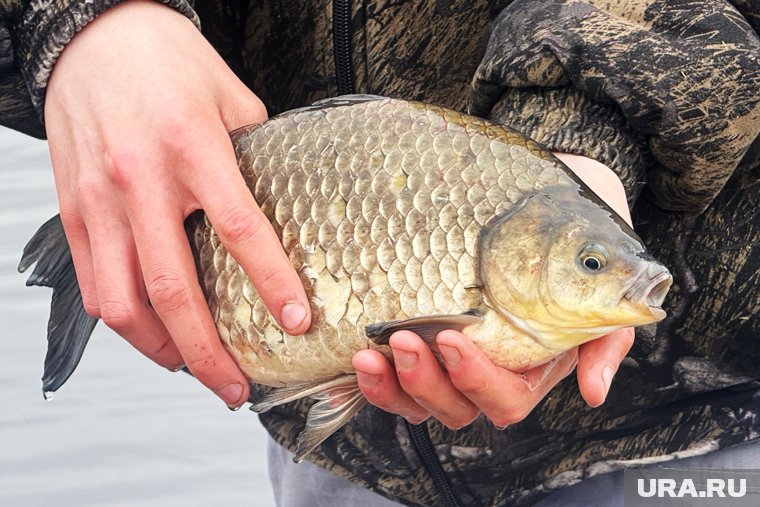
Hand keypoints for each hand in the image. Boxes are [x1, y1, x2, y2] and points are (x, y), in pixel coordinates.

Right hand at [44, 0, 310, 407]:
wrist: (92, 36)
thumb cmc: (165, 60)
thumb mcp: (229, 94)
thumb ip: (258, 152)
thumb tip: (284, 202)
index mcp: (191, 147)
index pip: (240, 230)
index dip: (272, 282)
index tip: (297, 320)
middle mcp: (141, 181)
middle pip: (176, 290)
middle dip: (209, 353)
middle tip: (237, 386)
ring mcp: (99, 200)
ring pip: (123, 302)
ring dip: (160, 349)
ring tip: (193, 369)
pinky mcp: (72, 210)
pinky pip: (93, 282)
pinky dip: (124, 320)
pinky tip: (152, 333)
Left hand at [352, 154, 634, 427]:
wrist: (550, 201)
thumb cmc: (577, 240)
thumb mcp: (600, 283)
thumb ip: (604, 338)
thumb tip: (593, 391)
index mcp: (532, 365)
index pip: (505, 397)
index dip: (476, 379)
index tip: (452, 337)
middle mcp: (490, 370)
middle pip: (455, 406)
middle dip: (425, 381)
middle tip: (402, 339)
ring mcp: (452, 360)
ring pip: (419, 400)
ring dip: (392, 385)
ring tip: (368, 352)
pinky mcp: (423, 340)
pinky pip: (394, 378)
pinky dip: (373, 379)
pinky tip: (357, 356)